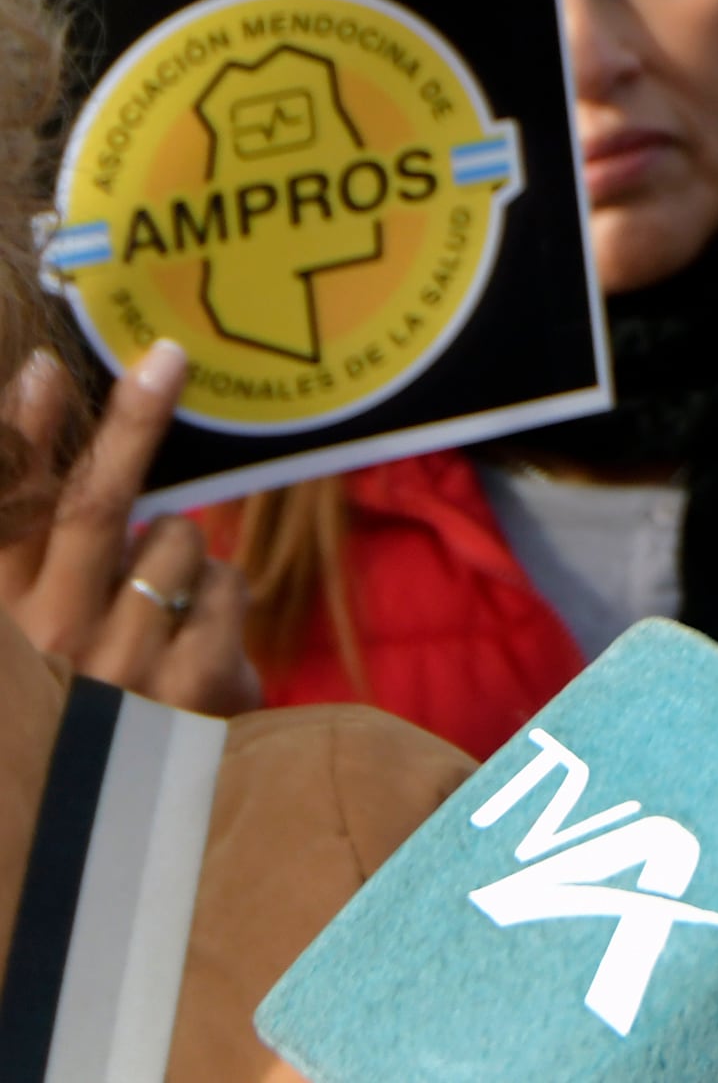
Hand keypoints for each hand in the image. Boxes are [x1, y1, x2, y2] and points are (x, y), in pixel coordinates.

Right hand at [0, 346, 259, 715]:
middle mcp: (46, 641)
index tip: (43, 369)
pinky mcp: (189, 692)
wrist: (108, 830)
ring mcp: (119, 668)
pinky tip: (198, 634)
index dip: (22, 438)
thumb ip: (41, 558)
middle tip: (166, 359)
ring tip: (158, 599)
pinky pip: (226, 587)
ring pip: (176, 541)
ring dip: (181, 545)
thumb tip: (43, 423)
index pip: (8, 514)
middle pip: (92, 507)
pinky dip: (221, 591)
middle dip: (130, 424)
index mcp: (3, 618)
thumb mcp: (40, 634)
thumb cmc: (80, 705)